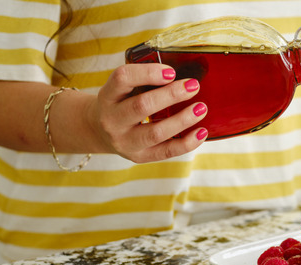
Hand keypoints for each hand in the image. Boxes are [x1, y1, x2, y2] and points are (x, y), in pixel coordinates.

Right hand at [89, 63, 207, 162]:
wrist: (98, 132)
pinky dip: (187, 143)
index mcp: (108, 95)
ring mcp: (125, 141)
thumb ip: (144, 80)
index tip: (171, 71)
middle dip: (171, 95)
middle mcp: (112, 120)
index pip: (123, 79)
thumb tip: (184, 77)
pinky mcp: (139, 157)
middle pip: (142, 106)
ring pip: (156, 132)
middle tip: (193, 86)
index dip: (148, 73)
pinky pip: (166, 152)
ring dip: (182, 120)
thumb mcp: (122, 89)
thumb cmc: (120, 104)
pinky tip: (201, 132)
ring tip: (201, 108)